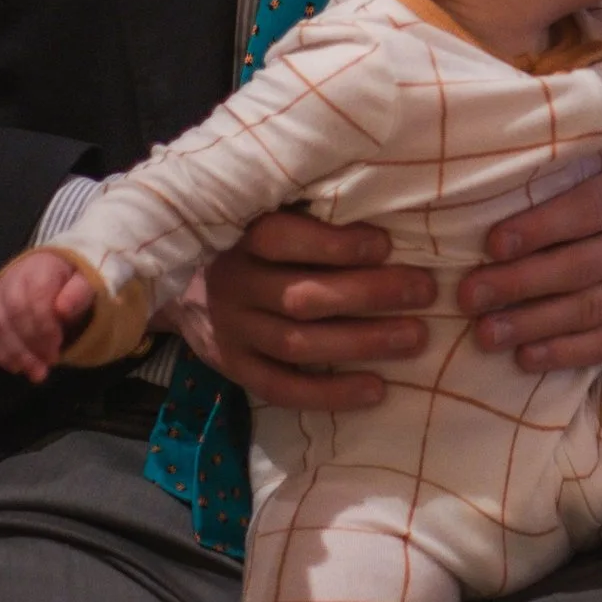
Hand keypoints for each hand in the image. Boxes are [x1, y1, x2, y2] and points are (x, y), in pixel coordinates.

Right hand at [0, 249, 93, 383]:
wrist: (48, 270)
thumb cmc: (70, 281)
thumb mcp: (86, 282)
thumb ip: (79, 293)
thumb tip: (62, 310)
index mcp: (40, 267)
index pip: (36, 297)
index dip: (44, 326)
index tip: (57, 346)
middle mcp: (12, 279)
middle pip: (13, 314)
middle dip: (31, 344)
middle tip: (48, 364)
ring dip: (15, 354)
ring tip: (35, 373)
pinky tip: (15, 367)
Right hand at [182, 209, 434, 410]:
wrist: (176, 283)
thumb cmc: (245, 239)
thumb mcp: (263, 213)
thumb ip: (309, 213)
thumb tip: (384, 207)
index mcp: (242, 239)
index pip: (284, 240)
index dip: (336, 244)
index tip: (387, 244)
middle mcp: (233, 286)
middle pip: (303, 297)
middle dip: (371, 294)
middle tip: (425, 291)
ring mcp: (231, 332)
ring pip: (298, 345)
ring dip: (362, 343)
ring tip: (415, 338)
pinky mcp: (232, 368)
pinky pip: (281, 389)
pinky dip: (330, 395)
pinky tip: (377, 390)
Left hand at [456, 158, 601, 370]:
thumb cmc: (584, 219)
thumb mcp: (572, 190)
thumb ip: (538, 193)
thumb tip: (468, 215)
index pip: (586, 208)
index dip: (539, 226)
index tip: (491, 245)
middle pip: (580, 265)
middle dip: (519, 282)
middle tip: (469, 297)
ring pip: (589, 308)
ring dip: (532, 323)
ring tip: (485, 333)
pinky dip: (563, 352)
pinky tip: (525, 356)